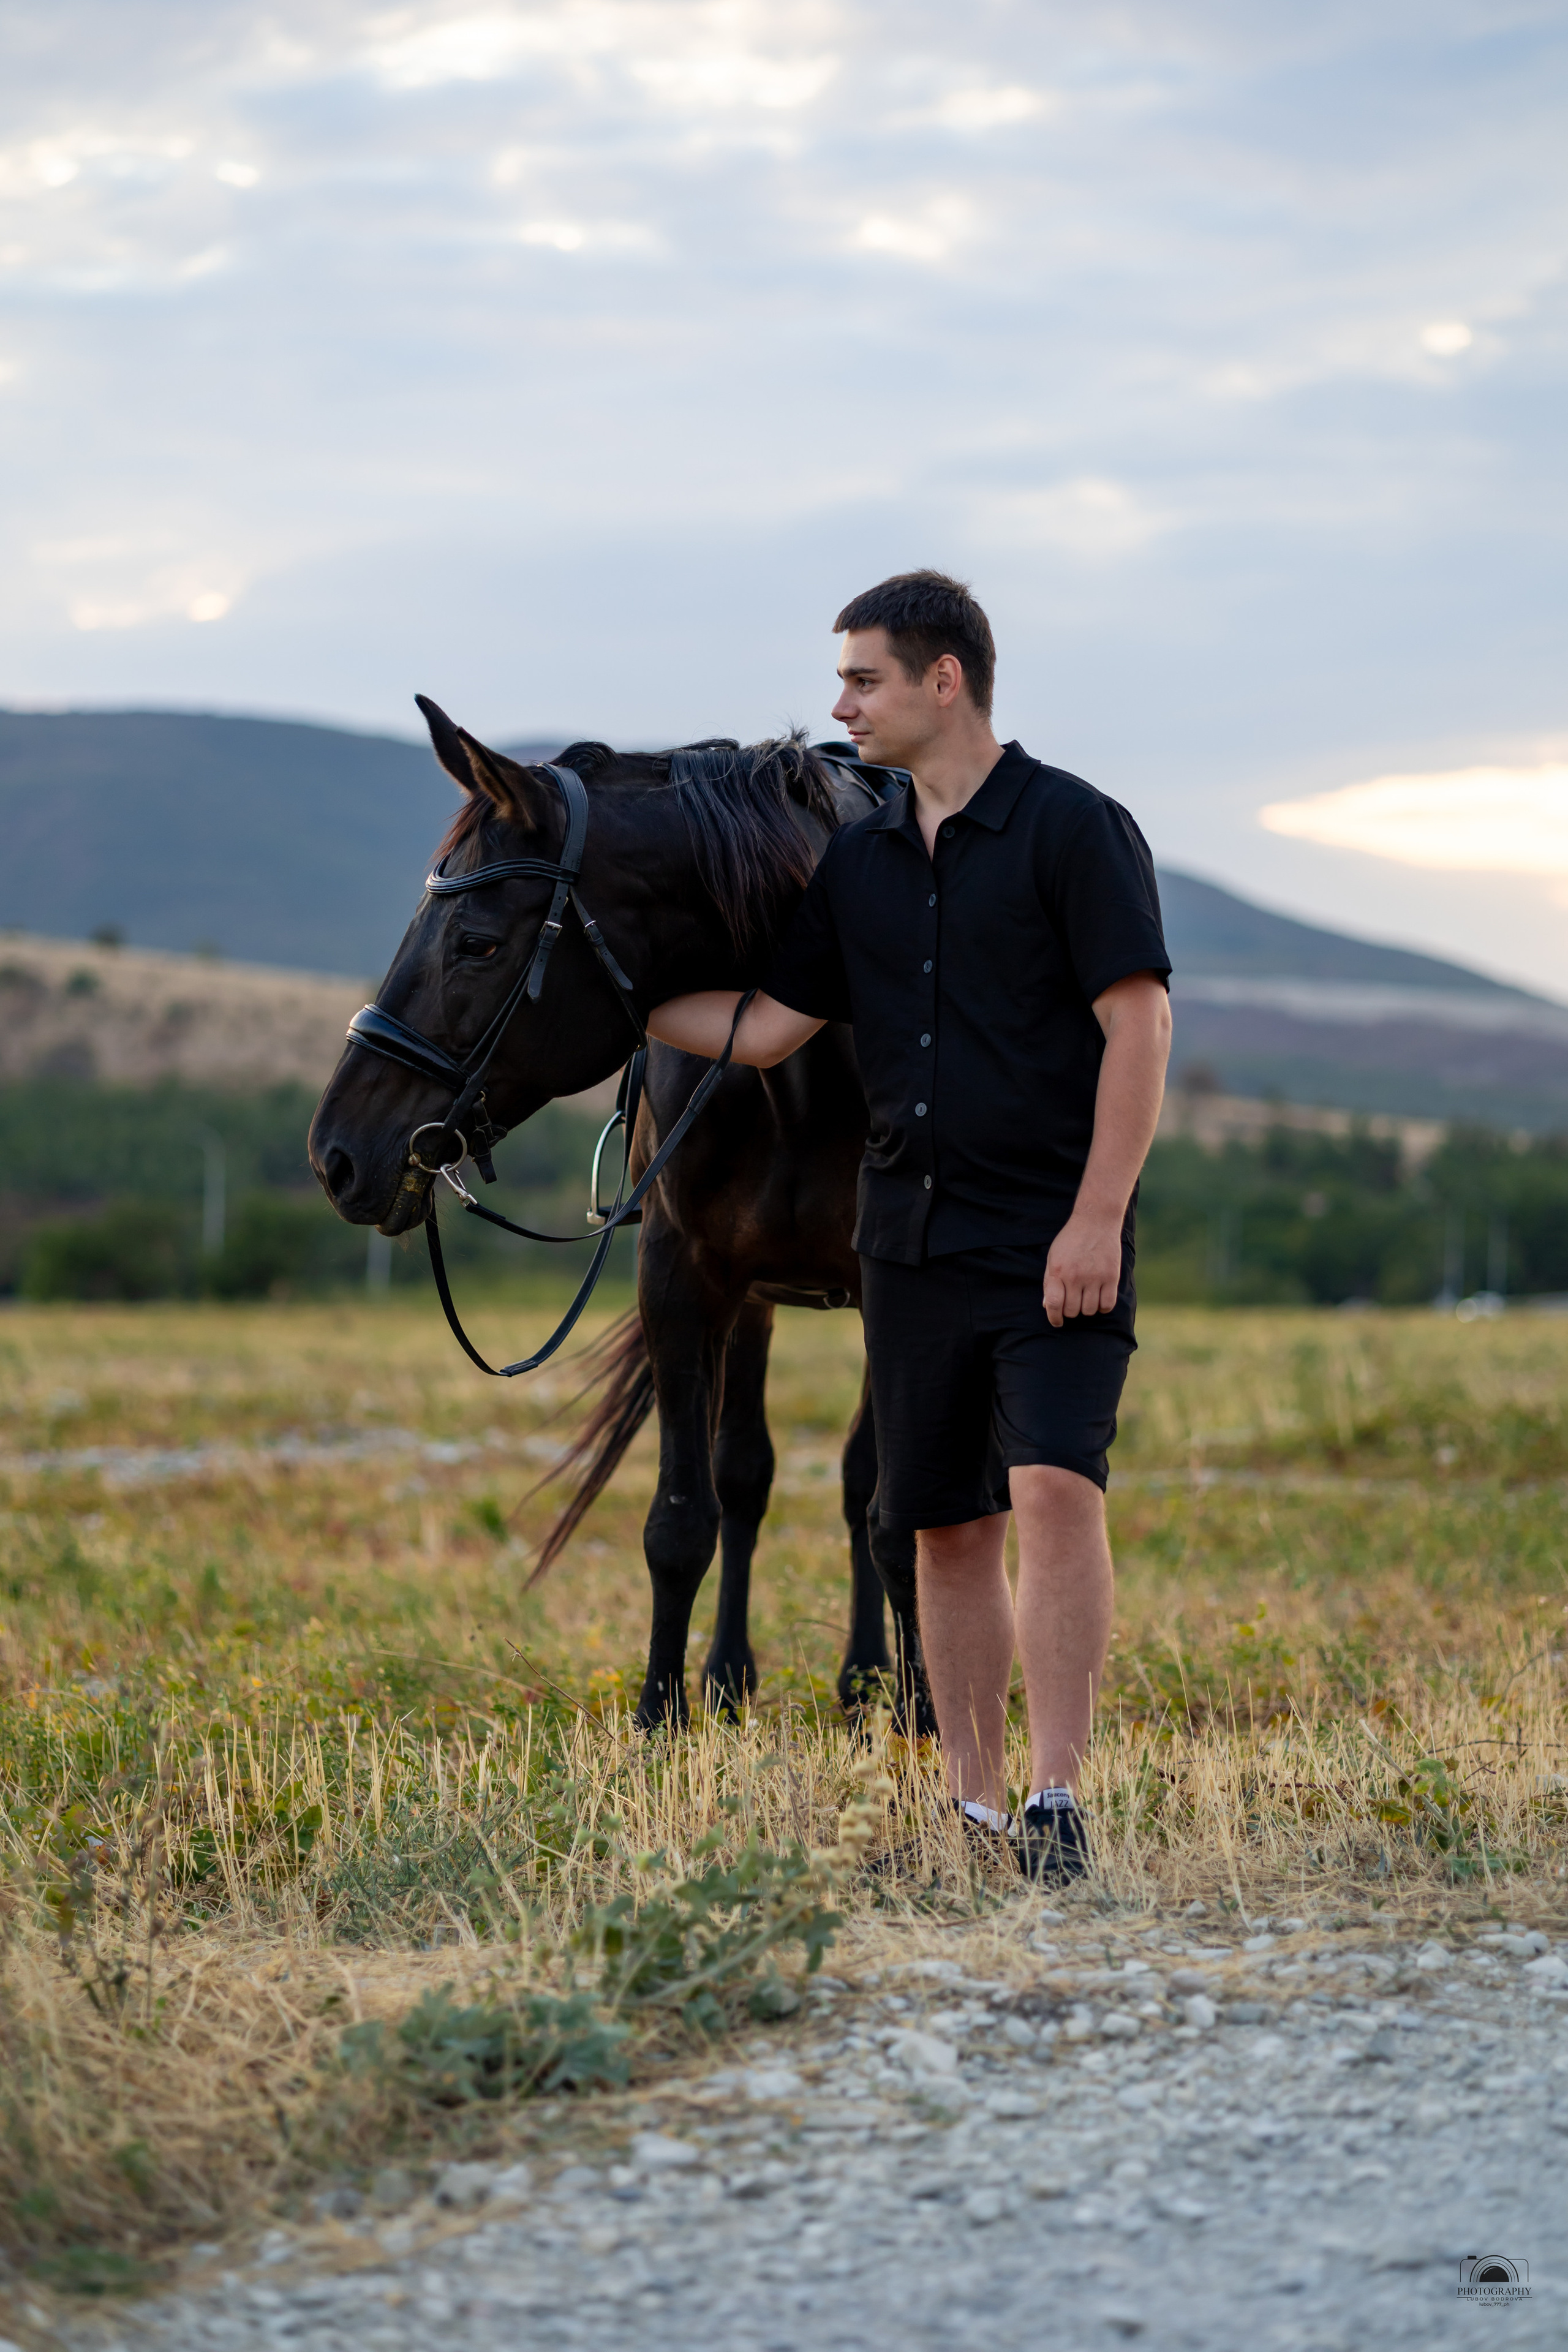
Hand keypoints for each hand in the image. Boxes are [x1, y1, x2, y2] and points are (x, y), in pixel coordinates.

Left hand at [1043, 1213, 1121, 1327]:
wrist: (1096, 1221)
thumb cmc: (1071, 1239)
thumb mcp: (1053, 1256)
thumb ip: (1050, 1281)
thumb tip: (1047, 1305)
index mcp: (1058, 1271)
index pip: (1054, 1304)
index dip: (1054, 1318)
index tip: (1057, 1321)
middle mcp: (1076, 1276)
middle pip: (1072, 1311)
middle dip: (1071, 1311)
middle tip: (1073, 1302)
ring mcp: (1095, 1277)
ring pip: (1090, 1310)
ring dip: (1087, 1308)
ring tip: (1086, 1297)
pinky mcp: (1111, 1277)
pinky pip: (1107, 1305)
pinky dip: (1103, 1307)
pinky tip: (1099, 1298)